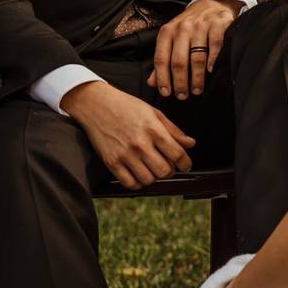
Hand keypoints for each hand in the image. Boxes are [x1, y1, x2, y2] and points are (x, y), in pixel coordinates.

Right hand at [61, 81, 194, 188]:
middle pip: (164, 171)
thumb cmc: (126, 106)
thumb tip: (190, 144)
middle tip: (168, 165)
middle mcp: (140, 144)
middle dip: (170, 171)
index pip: (178, 154)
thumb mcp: (154, 112)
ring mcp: (125, 154)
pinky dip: (137, 182)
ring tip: (152, 168)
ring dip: (154, 177)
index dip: (186, 163)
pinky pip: (129, 183)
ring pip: (148, 180)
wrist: (96, 104)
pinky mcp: (111, 162)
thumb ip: (173, 130)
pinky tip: (138, 173)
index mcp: (153, 130)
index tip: (186, 165)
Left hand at [147, 0, 239, 99]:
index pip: (161, 58)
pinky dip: (213, 60)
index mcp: (168, 32)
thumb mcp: (172, 39)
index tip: (166, 92)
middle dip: (180, 82)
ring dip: (197, 77)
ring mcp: (201, 26)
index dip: (162, 78)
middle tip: (183, 95)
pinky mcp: (218, 25)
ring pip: (197, 57)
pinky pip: (215, 46)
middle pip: (179, 61)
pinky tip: (211, 72)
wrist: (210, 6)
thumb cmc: (190, 27)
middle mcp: (183, 28)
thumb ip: (163, 60)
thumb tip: (152, 82)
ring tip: (197, 89)